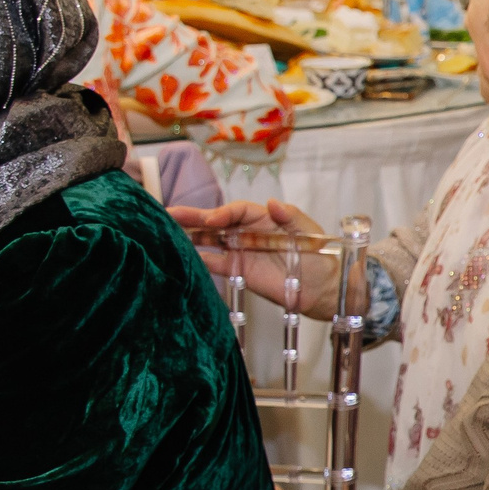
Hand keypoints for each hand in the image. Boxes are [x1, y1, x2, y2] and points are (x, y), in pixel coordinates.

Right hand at [168, 199, 344, 317]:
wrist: (322, 286)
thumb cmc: (318, 253)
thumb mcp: (306, 230)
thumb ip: (289, 216)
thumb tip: (272, 203)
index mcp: (262, 217)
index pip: (235, 210)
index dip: (222, 213)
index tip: (213, 220)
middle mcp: (247, 232)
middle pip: (216, 222)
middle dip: (193, 217)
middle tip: (169, 213)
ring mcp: (240, 251)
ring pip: (210, 240)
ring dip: (190, 236)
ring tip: (167, 229)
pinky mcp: (239, 271)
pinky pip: (216, 264)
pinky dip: (201, 259)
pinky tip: (184, 255)